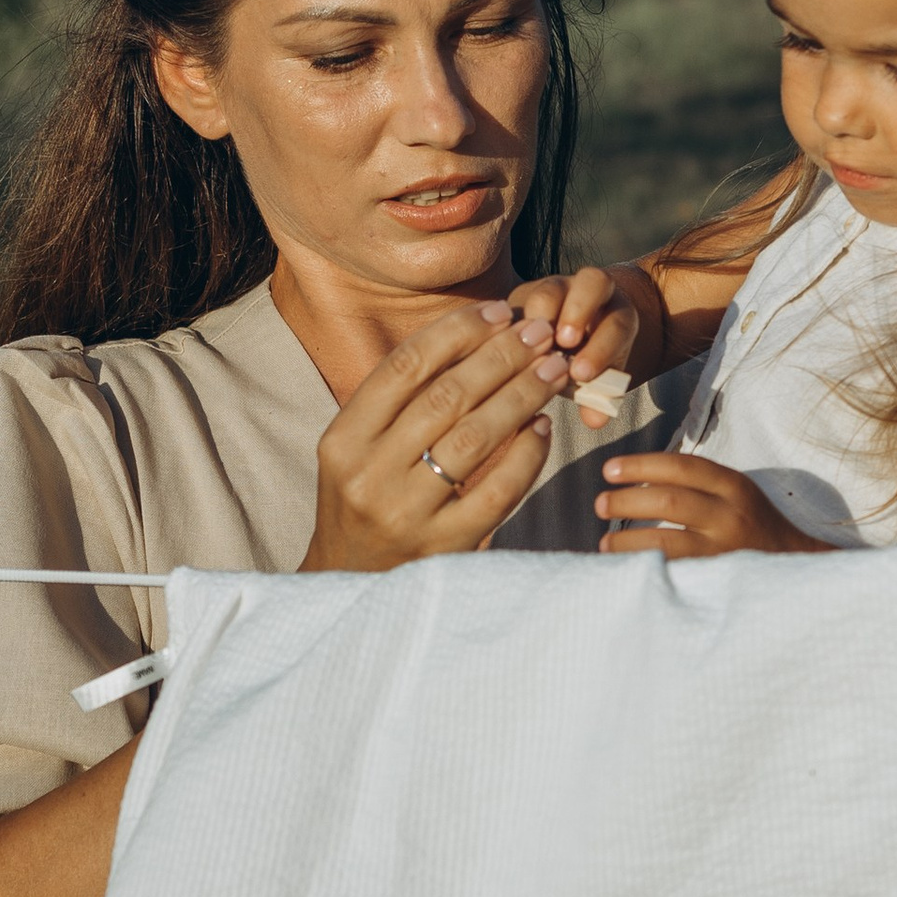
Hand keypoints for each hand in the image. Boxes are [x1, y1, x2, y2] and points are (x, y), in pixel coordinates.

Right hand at [305, 300, 576, 571]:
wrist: (351, 584)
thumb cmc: (366, 502)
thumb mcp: (359, 451)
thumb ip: (402, 402)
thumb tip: (476, 338)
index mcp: (343, 440)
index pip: (405, 367)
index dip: (457, 332)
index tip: (497, 312)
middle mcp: (369, 474)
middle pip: (446, 396)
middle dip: (501, 357)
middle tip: (539, 334)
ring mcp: (407, 514)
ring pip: (475, 438)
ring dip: (522, 396)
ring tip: (554, 370)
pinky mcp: (445, 547)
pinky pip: (498, 491)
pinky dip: (525, 455)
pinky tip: (543, 428)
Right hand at [507, 266, 643, 420]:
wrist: (573, 336)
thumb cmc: (590, 363)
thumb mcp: (600, 379)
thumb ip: (600, 396)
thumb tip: (595, 420)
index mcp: (617, 313)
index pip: (618, 323)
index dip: (602, 348)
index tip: (583, 374)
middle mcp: (590, 293)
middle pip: (592, 282)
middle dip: (578, 312)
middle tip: (562, 344)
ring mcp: (556, 289)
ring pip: (549, 290)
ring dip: (538, 319)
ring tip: (526, 349)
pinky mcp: (523, 296)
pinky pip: (516, 306)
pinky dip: (508, 328)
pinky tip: (497, 353)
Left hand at [595, 451, 825, 557]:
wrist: (796, 566)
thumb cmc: (751, 526)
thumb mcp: (734, 495)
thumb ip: (696, 485)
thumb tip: (634, 482)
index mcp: (733, 487)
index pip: (682, 467)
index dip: (641, 466)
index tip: (609, 470)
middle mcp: (731, 516)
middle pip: (670, 500)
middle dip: (627, 501)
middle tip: (601, 505)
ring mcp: (723, 552)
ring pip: (665, 543)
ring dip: (627, 542)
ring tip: (605, 545)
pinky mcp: (716, 582)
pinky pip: (672, 575)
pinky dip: (644, 571)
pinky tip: (626, 572)